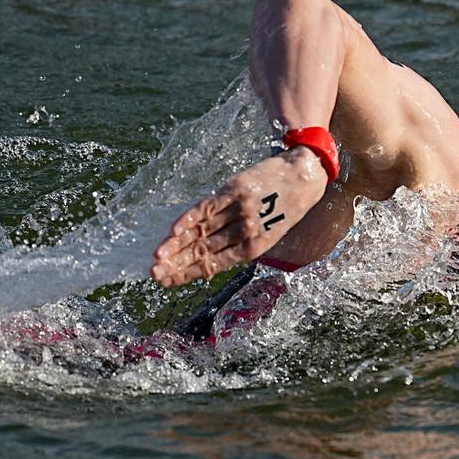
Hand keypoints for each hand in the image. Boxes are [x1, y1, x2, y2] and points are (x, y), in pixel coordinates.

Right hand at [151, 147, 328, 286]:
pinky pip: (207, 207)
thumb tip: (204, 257)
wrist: (304, 177)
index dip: (189, 274)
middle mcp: (246, 231)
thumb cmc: (284, 208)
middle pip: (204, 250)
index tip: (167, 281)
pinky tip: (173, 231)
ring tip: (157, 257)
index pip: (214, 264)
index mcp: (255, 247)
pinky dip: (189, 218)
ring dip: (177, 245)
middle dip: (177, 264)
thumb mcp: (268, 233)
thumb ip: (238, 245)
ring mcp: (240, 210)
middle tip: (154, 274)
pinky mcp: (235, 189)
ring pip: (202, 231)